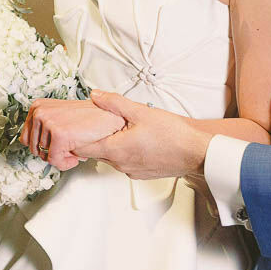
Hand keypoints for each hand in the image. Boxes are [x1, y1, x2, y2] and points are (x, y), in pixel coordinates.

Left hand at [20, 98, 124, 170]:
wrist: (110, 118)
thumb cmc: (90, 118)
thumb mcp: (60, 117)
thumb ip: (44, 127)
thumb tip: (33, 146)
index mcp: (38, 106)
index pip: (25, 137)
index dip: (42, 147)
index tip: (55, 147)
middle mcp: (39, 112)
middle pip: (34, 148)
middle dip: (52, 153)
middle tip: (68, 149)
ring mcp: (47, 122)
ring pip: (45, 156)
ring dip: (62, 157)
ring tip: (74, 149)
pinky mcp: (58, 134)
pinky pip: (55, 160)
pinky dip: (66, 163)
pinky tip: (77, 156)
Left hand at [76, 89, 212, 179]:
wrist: (196, 152)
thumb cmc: (173, 134)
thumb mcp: (140, 111)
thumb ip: (114, 103)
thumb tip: (96, 95)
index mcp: (116, 150)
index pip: (82, 149)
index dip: (75, 138)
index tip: (73, 130)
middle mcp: (121, 165)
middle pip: (97, 152)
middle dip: (95, 137)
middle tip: (100, 122)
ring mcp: (132, 171)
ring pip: (111, 157)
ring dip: (112, 144)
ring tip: (121, 128)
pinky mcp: (142, 173)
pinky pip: (125, 162)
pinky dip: (125, 151)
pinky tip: (136, 139)